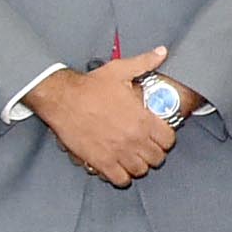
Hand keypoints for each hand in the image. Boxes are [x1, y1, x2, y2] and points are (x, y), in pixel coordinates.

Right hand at [28, 44, 181, 187]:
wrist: (63, 99)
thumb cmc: (91, 85)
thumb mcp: (120, 70)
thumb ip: (145, 63)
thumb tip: (162, 52)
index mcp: (142, 119)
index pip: (168, 140)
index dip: (165, 138)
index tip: (159, 135)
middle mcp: (134, 139)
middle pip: (157, 159)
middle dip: (153, 153)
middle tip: (145, 146)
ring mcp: (118, 153)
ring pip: (140, 171)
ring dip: (138, 165)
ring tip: (131, 157)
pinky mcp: (100, 162)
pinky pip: (120, 180)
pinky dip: (121, 176)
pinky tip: (117, 166)